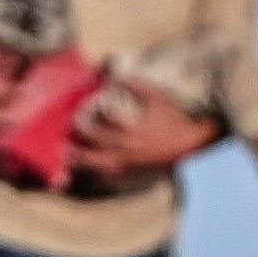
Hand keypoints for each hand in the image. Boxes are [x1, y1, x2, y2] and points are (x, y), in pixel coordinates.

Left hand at [59, 81, 216, 184]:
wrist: (193, 147)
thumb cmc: (175, 122)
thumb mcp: (157, 99)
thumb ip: (137, 87)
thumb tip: (119, 76)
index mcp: (129, 132)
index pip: (98, 126)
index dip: (85, 119)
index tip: (76, 114)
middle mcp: (125, 152)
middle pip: (91, 151)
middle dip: (75, 145)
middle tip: (65, 138)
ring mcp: (129, 166)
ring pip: (98, 168)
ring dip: (81, 164)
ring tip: (68, 159)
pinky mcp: (135, 175)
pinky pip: (111, 180)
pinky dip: (98, 177)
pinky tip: (92, 174)